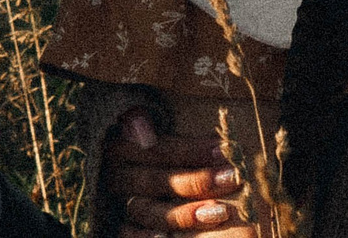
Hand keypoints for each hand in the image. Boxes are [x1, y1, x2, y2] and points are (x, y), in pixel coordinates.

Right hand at [100, 109, 254, 234]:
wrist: (139, 189)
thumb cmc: (161, 157)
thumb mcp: (156, 134)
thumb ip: (142, 121)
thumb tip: (139, 123)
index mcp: (121, 148)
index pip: (157, 149)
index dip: (190, 151)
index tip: (223, 150)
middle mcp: (116, 177)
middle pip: (155, 181)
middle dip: (196, 180)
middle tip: (231, 178)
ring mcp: (120, 205)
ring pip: (148, 211)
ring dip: (184, 213)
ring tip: (221, 211)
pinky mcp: (121, 228)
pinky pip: (130, 235)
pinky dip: (150, 237)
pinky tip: (170, 237)